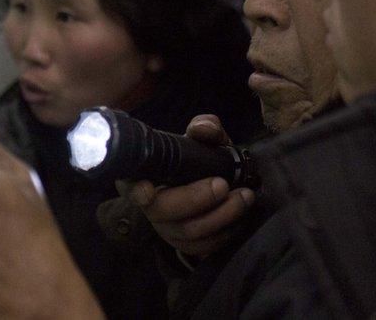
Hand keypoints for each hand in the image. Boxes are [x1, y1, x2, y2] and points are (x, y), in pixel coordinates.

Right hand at [125, 115, 255, 259]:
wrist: (213, 186)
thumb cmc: (199, 161)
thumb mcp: (202, 141)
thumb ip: (204, 129)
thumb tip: (204, 129)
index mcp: (144, 176)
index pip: (130, 184)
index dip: (136, 190)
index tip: (149, 190)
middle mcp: (149, 206)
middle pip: (161, 211)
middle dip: (194, 199)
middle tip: (222, 185)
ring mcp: (166, 228)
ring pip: (187, 232)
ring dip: (220, 215)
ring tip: (244, 196)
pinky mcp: (185, 245)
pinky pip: (204, 246)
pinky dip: (226, 231)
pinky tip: (241, 214)